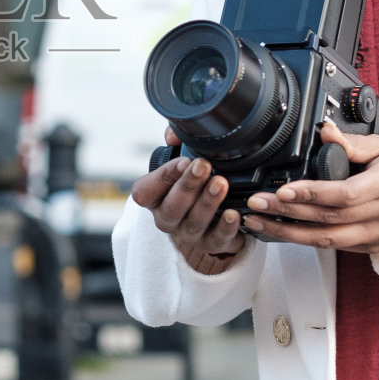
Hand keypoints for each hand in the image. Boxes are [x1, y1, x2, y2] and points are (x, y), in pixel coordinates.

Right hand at [130, 126, 246, 274]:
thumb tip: (173, 135)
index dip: (162, 177)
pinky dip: (226, 227)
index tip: (182, 160)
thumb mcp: (181, 162)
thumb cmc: (192, 184)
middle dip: (188, 185)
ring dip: (207, 201)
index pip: (145, 192)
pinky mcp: (210, 244)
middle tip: (203, 165)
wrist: (210, 217)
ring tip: (221, 183)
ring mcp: (187, 234)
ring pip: (194, 221)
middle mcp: (167, 218)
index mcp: (154, 198)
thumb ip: (176, 143)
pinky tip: (234, 214)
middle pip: (172, 207)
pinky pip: (217, 239)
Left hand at [240, 121, 378, 254]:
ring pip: (328, 240)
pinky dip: (304, 240)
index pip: (346, 194)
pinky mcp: (370, 246)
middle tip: (257, 203)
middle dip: (288, 212)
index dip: (313, 194)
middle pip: (330, 218)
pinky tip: (281, 230)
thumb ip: (352, 142)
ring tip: (258, 220)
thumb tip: (325, 130)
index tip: (284, 190)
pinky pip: (334, 246)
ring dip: (288, 233)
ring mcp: (378, 234)